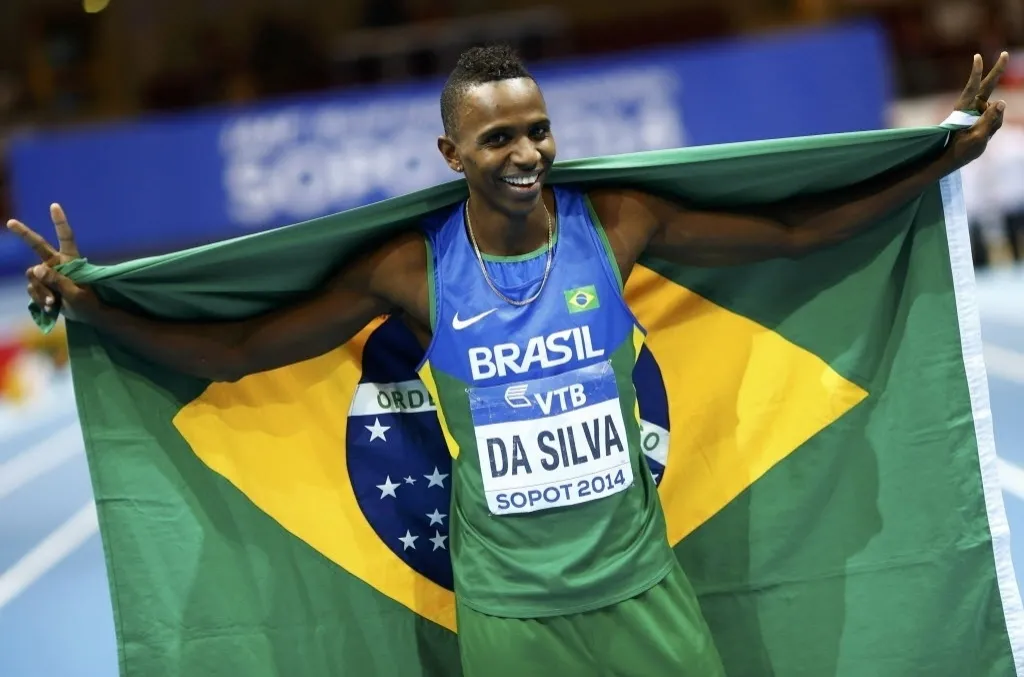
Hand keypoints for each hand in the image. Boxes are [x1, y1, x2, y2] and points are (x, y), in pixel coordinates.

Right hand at [6, 203, 97, 322]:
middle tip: (10, 222)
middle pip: (37, 245)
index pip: (66, 238)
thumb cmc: (88, 303)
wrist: (85, 316)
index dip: (60, 222)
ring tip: (54, 302)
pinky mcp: (40, 285)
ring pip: (32, 276)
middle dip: (24, 233)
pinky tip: (50, 307)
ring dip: (41, 291)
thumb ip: (57, 281)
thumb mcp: (75, 294)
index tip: (54, 206)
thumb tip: (36, 268)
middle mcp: (56, 263)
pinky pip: (31, 288)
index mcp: (71, 260)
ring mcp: (47, 273)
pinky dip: (39, 298)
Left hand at [947, 52, 1008, 168]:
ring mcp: (977, 111)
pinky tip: (985, 134)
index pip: (972, 88)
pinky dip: (994, 124)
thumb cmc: (961, 150)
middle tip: (1004, 54)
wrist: (953, 158)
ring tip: (980, 136)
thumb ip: (990, 120)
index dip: (976, 73)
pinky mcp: (981, 116)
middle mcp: (971, 107)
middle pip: (987, 86)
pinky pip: (996, 117)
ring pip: (996, 110)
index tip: (977, 57)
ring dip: (994, 121)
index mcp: (964, 109)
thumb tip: (1002, 102)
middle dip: (996, 71)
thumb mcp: (978, 138)